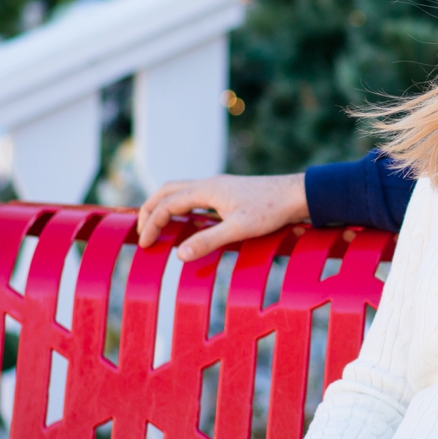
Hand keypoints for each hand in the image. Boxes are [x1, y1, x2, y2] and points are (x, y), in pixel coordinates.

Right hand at [138, 173, 308, 260]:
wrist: (297, 194)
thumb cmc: (271, 210)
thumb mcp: (238, 229)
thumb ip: (208, 241)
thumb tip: (179, 254)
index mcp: (207, 189)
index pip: (167, 204)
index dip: (152, 223)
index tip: (145, 244)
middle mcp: (209, 183)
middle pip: (167, 190)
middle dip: (150, 210)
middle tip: (141, 232)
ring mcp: (218, 185)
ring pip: (180, 189)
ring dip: (164, 205)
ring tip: (156, 224)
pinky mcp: (228, 191)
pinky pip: (193, 194)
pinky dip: (180, 204)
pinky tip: (186, 219)